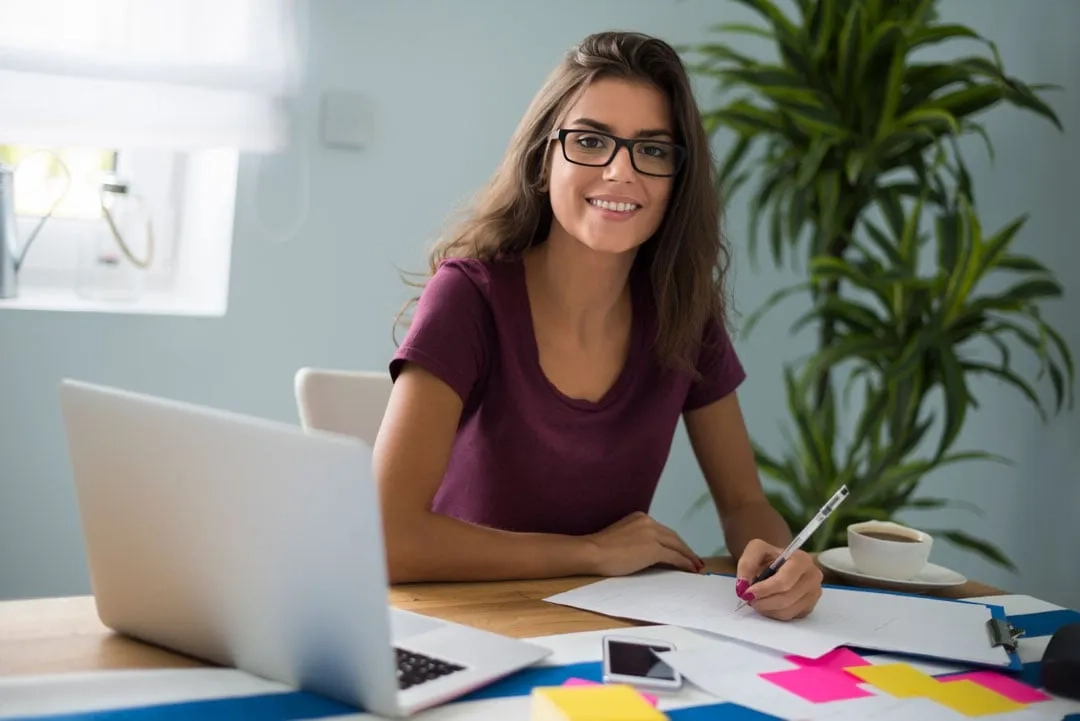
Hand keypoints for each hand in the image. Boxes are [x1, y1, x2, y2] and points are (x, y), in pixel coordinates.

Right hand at [583, 512, 703, 576]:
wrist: (593, 552)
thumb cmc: (600, 548)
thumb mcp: (622, 536)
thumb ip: (637, 539)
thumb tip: (648, 552)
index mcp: (640, 518)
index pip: (663, 531)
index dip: (674, 542)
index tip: (680, 551)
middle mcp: (649, 522)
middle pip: (673, 537)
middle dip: (685, 549)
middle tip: (695, 559)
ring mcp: (652, 534)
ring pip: (677, 546)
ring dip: (688, 556)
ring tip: (696, 566)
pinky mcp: (654, 549)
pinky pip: (675, 557)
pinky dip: (685, 563)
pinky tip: (690, 569)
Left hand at [735, 539, 822, 619]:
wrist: (780, 562)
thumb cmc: (769, 556)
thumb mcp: (756, 550)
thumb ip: (747, 564)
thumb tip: (743, 586)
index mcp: (801, 560)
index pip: (784, 581)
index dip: (764, 590)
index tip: (747, 593)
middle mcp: (813, 577)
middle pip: (786, 598)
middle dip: (763, 601)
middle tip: (748, 599)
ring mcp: (814, 593)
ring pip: (787, 611)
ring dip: (767, 609)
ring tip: (756, 600)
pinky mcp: (810, 607)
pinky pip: (790, 617)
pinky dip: (774, 613)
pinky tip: (767, 604)